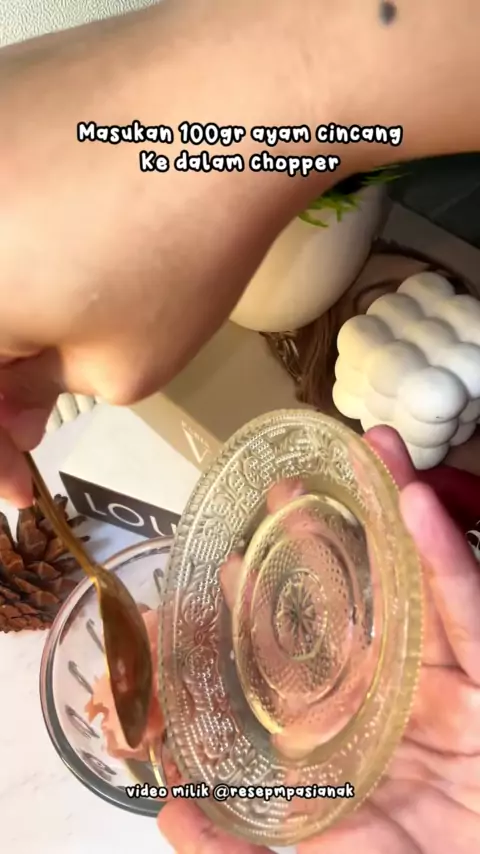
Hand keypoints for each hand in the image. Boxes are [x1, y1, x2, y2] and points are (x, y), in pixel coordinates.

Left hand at [156, 426, 479, 853]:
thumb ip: (243, 848)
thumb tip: (169, 811)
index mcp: (357, 724)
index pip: (307, 652)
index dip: (267, 606)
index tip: (228, 563)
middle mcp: (401, 688)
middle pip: (362, 598)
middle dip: (327, 538)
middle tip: (287, 486)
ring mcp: (451, 676)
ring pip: (419, 580)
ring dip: (393, 511)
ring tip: (365, 450)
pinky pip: (472, 611)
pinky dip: (447, 557)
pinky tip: (417, 504)